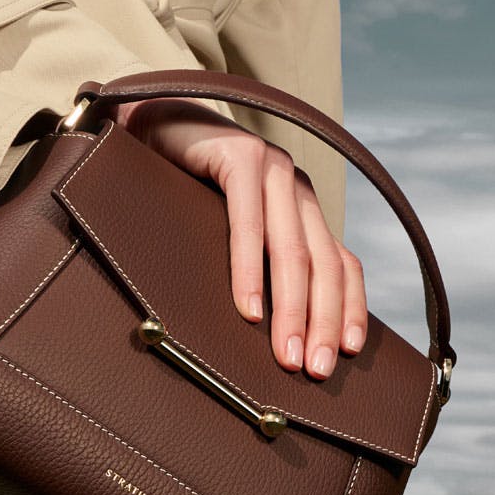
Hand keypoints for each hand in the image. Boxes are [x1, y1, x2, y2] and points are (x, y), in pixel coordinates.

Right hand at [110, 97, 366, 378]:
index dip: (348, 309)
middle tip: (312, 370)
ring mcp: (271, 169)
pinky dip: (249, 271)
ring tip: (283, 353)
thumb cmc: (182, 189)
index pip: (342, 263)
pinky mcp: (240, 158)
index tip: (345, 354)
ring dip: (290, 308)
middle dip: (320, 322)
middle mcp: (296, 187)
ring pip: (292, 250)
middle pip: (323, 264)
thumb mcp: (232, 230)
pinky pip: (249, 224)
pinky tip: (247, 308)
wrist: (146, 125)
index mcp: (302, 207)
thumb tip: (277, 327)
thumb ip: (260, 261)